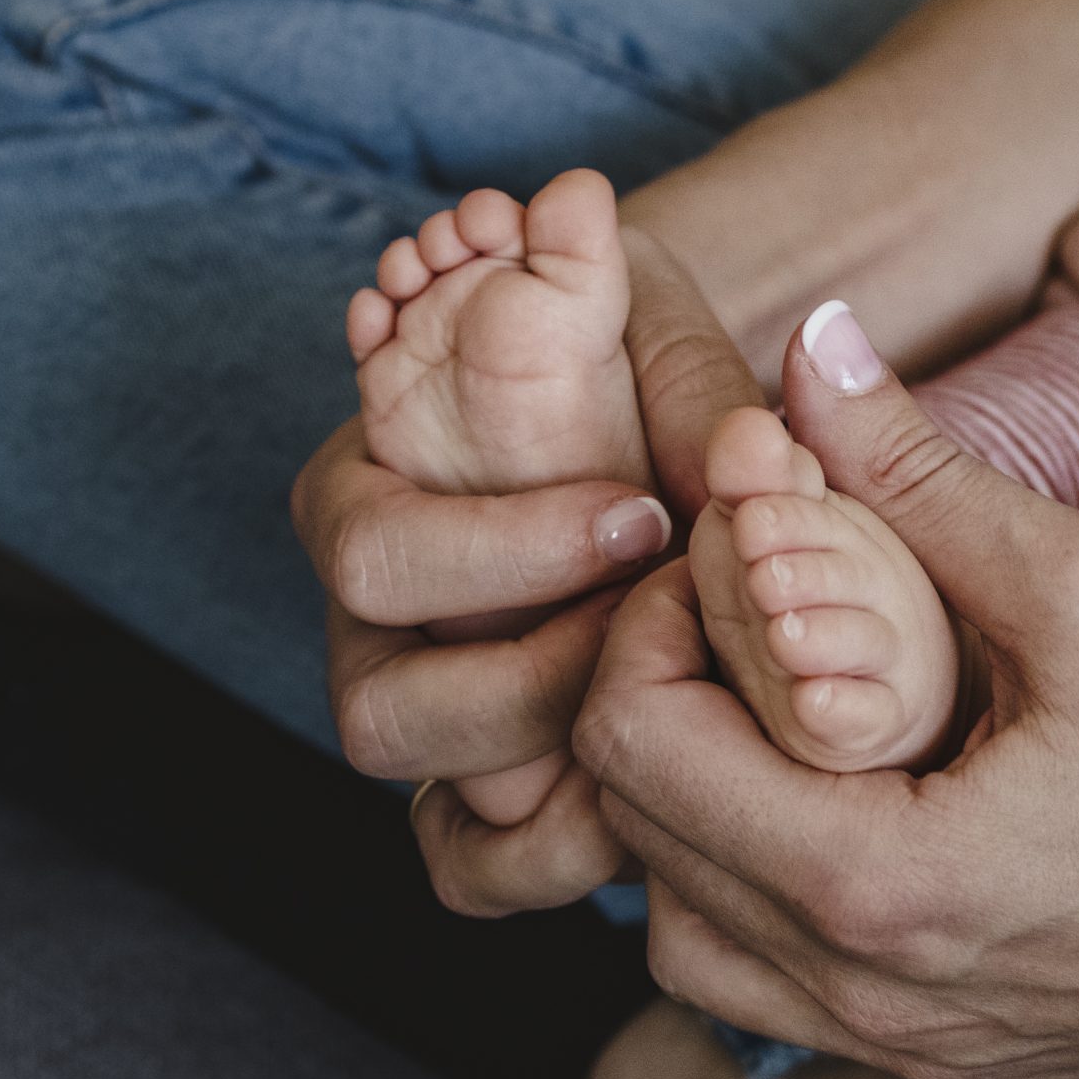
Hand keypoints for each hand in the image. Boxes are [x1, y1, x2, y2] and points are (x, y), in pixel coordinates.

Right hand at [292, 235, 765, 914]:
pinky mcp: (485, 817)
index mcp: (370, 507)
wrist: (707, 503)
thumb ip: (601, 290)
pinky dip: (569, 857)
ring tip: (689, 721)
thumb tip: (578, 203)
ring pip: (437, 812)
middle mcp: (374, 635)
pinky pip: (481, 875)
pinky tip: (668, 800)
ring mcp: (428, 736)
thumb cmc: (659, 406)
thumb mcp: (657, 352)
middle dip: (537, 683)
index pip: (373, 550)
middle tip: (671, 641)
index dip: (507, 549)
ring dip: (566, 782)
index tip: (648, 517)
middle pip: (381, 712)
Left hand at [576, 310, 1078, 1078]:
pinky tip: (857, 810)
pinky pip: (783, 994)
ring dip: (700, 823)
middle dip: (663, 706)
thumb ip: (917, 473)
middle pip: (634, 844)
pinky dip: (769, 900)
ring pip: (687, 944)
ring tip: (787, 723)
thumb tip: (809, 345)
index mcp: (872, 882)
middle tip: (747, 622)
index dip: (650, 620)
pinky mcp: (950, 1066)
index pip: (632, 741)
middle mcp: (862, 995)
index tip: (730, 560)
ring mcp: (904, 1049)